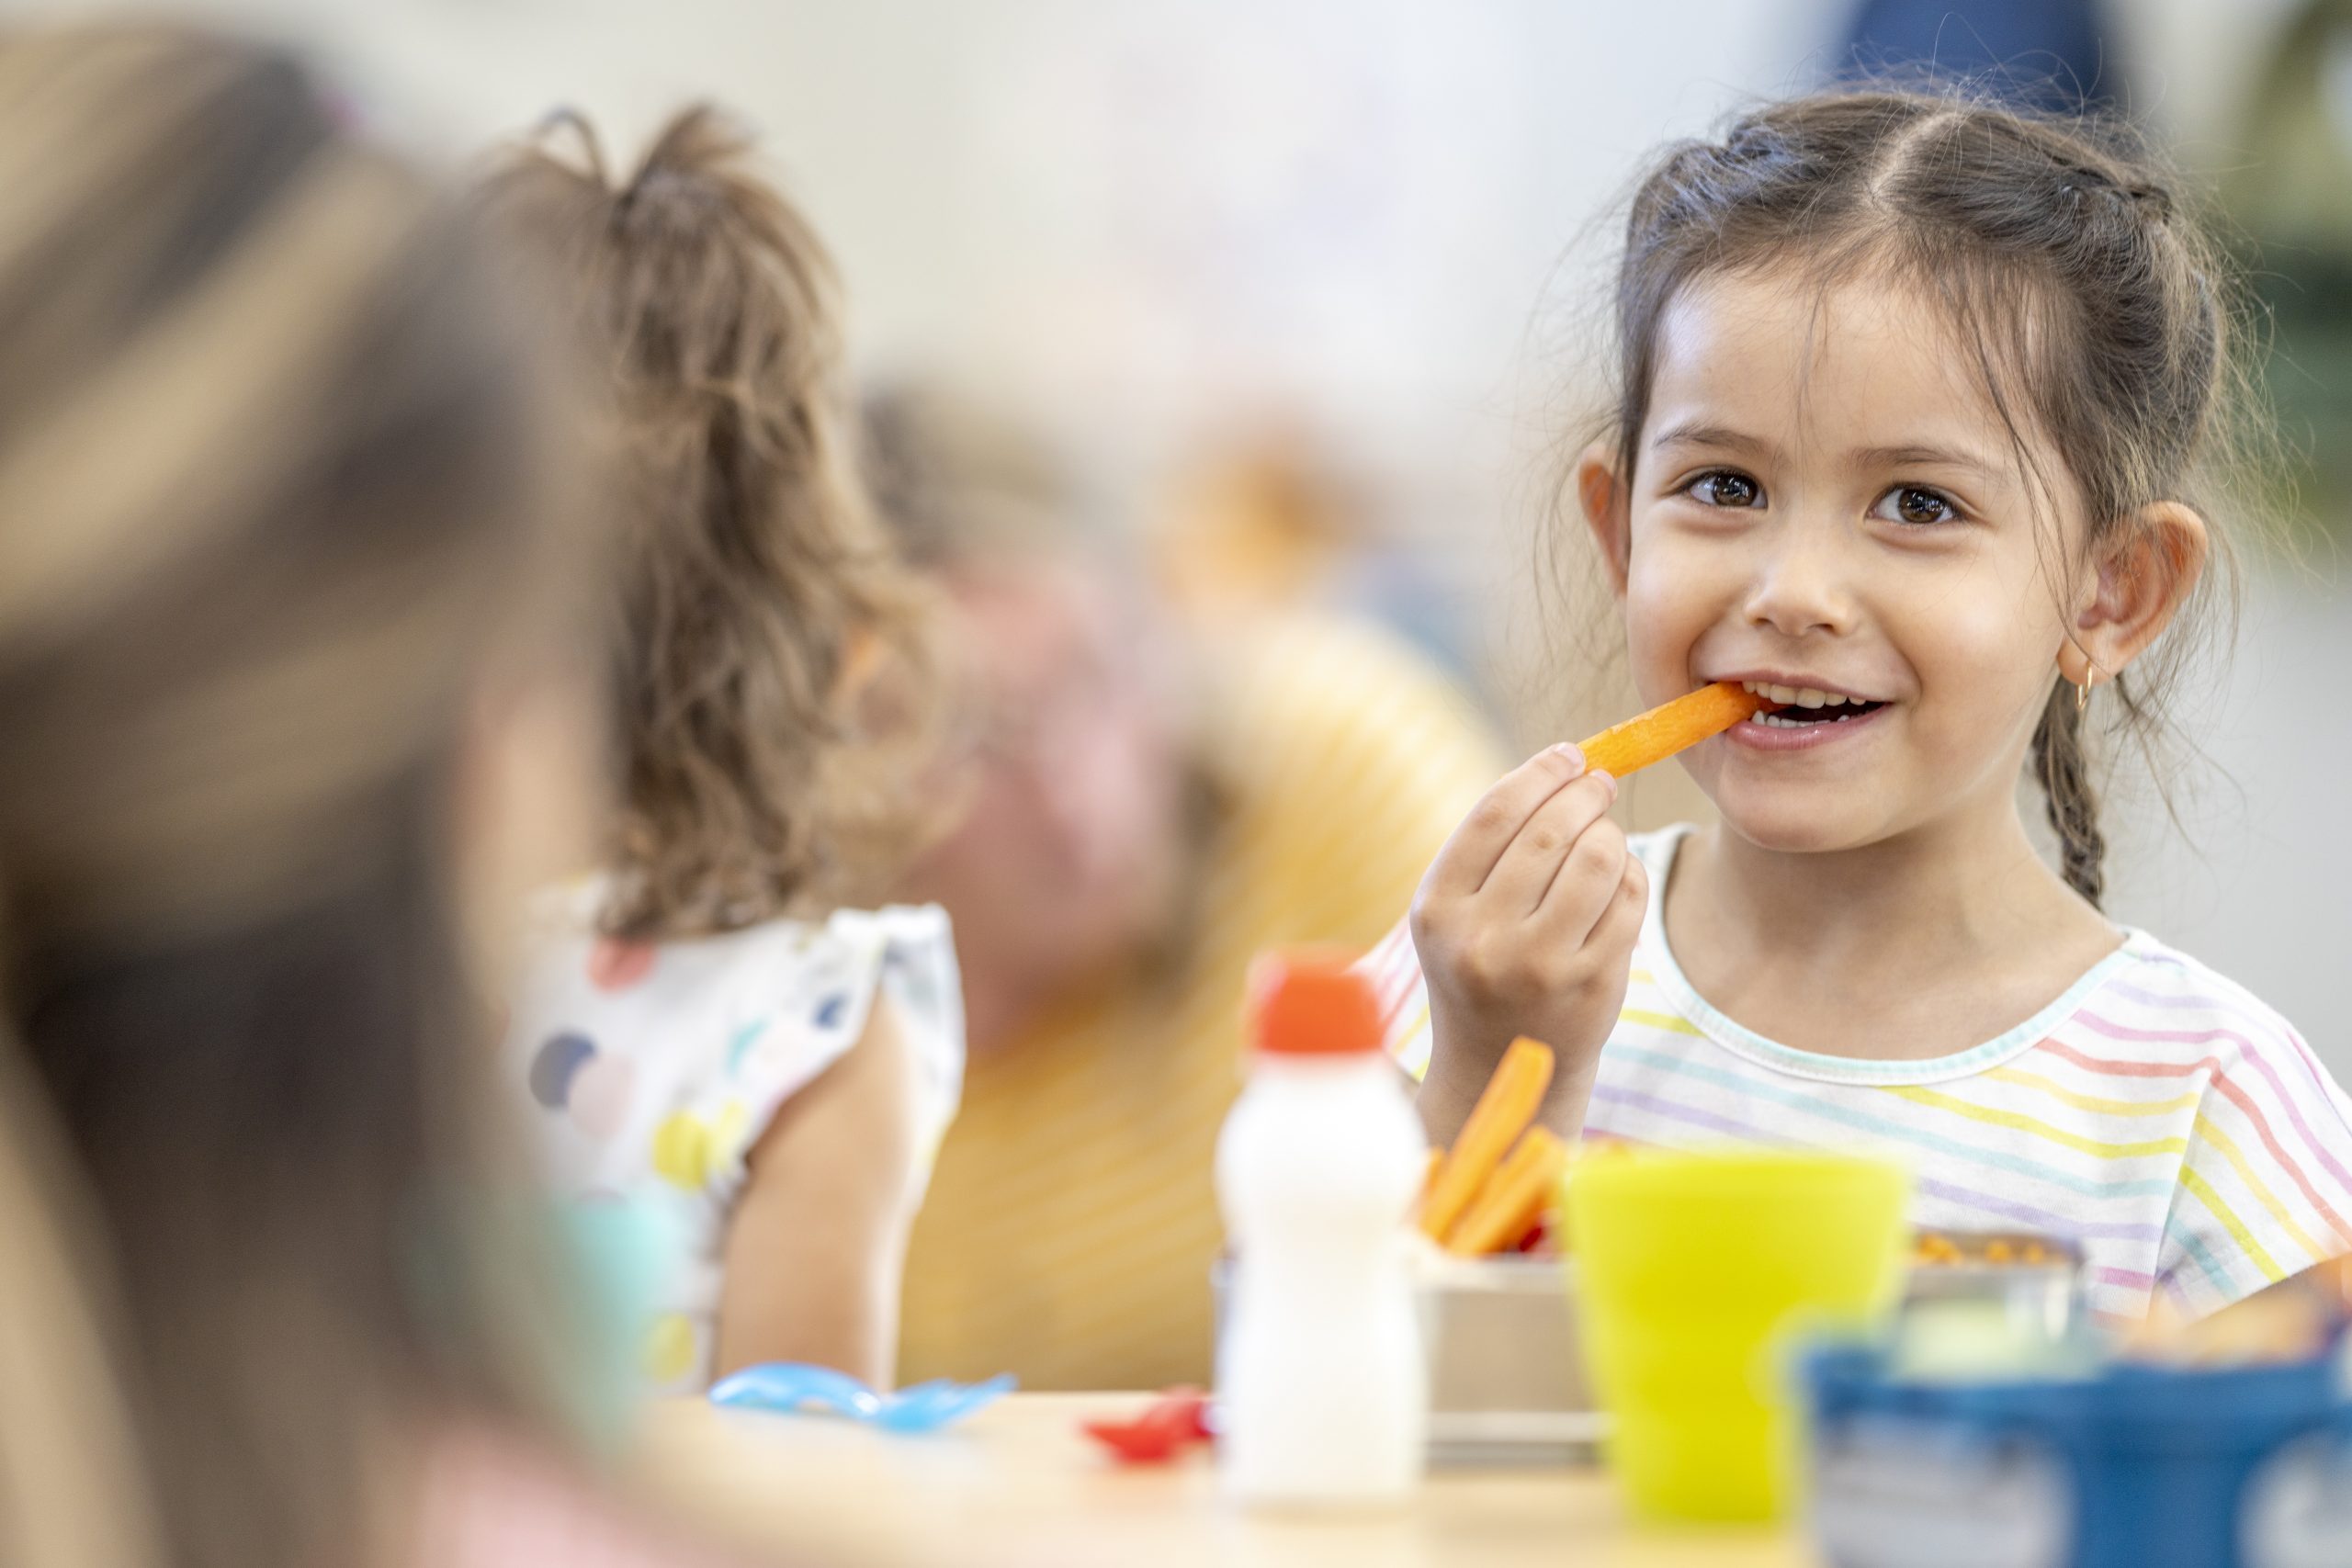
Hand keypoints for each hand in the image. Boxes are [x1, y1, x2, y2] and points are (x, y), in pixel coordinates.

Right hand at [1408, 744, 1644, 1143]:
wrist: (1498, 1065)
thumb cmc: (1480, 965)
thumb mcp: (1456, 912)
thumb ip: (1494, 845)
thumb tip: (1568, 763)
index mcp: (1438, 910)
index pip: (1494, 814)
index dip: (1539, 773)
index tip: (1568, 756)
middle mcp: (1483, 939)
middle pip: (1550, 831)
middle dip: (1585, 793)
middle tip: (1599, 783)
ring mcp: (1541, 966)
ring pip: (1599, 858)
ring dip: (1609, 833)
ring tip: (1604, 836)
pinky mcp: (1592, 983)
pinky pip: (1629, 899)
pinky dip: (1631, 875)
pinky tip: (1616, 881)